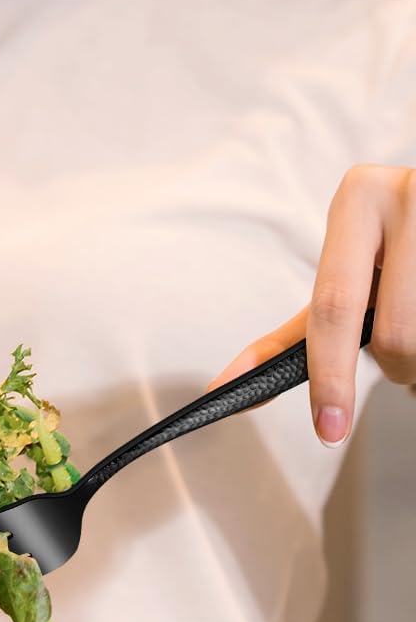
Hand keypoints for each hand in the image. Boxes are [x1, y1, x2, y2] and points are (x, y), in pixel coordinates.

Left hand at [210, 165, 415, 444]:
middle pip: (395, 333)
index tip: (329, 427)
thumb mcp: (341, 280)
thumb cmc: (390, 253)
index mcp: (358, 199)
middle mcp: (406, 194)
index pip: (335, 307)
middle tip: (399, 362)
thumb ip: (289, 335)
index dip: (330, 377)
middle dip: (397, 367)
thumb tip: (224, 385)